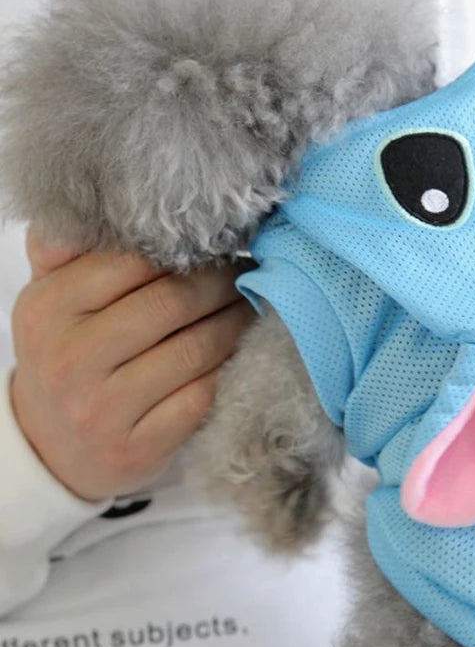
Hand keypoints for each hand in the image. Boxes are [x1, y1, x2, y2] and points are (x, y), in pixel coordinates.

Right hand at [10, 232, 254, 501]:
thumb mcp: (55, 303)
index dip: (186, 250)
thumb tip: (108, 199)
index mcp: (48, 308)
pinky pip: (203, 396)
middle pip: (172, 303)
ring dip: (237, 322)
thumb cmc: (70, 358)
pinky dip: (231, 368)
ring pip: (195, 350)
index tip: (217, 244)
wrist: (54, 447)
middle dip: (222, 283)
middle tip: (248, 272)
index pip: (132, 261)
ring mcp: (103, 408)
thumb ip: (70, 250)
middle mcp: (71, 358)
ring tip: (254, 305)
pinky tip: (244, 350)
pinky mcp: (138, 445)